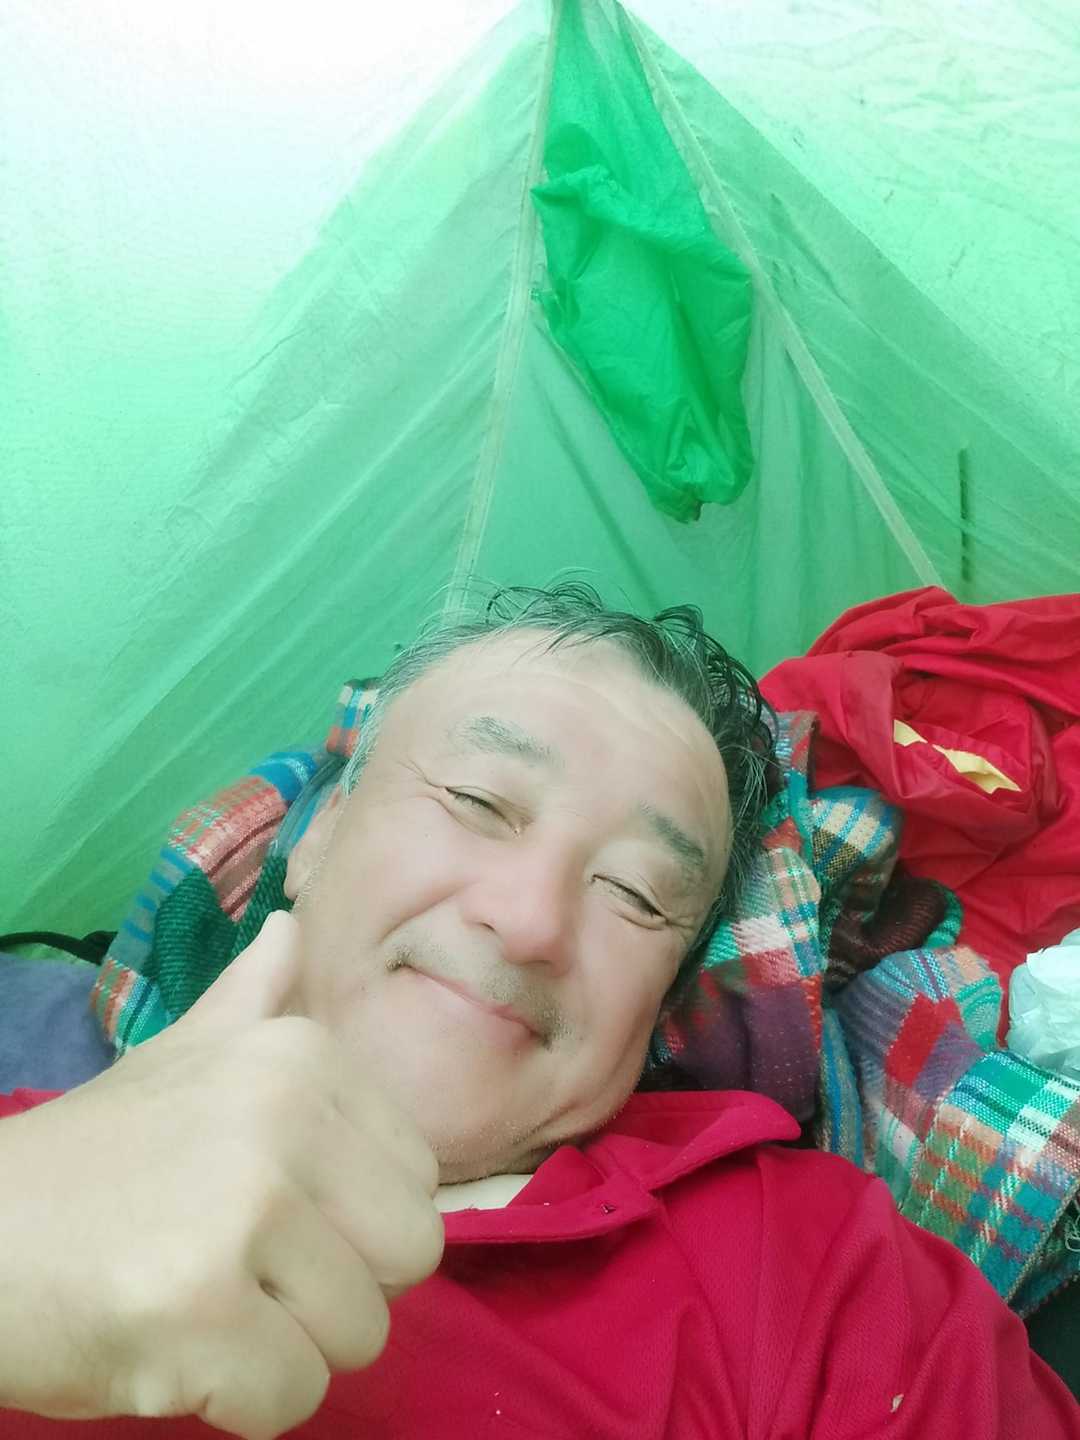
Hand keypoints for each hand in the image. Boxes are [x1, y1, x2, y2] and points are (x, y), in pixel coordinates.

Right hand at [0, 910, 443, 1438]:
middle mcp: (283, 1115)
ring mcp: (241, 1209)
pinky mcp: (198, 1308)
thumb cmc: (94, 1156)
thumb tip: (293, 926)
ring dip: (286, 1347)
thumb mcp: (177, 1056)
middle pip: (409, 1255)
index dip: (354, 1221)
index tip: (273, 1216)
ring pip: (360, 1334)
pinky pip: (294, 1395)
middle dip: (339, 1289)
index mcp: (299, 1055)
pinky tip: (175, 1348)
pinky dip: (241, 1398)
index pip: (419, 1179)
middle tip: (249, 1274)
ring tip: (204, 1303)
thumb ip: (251, 996)